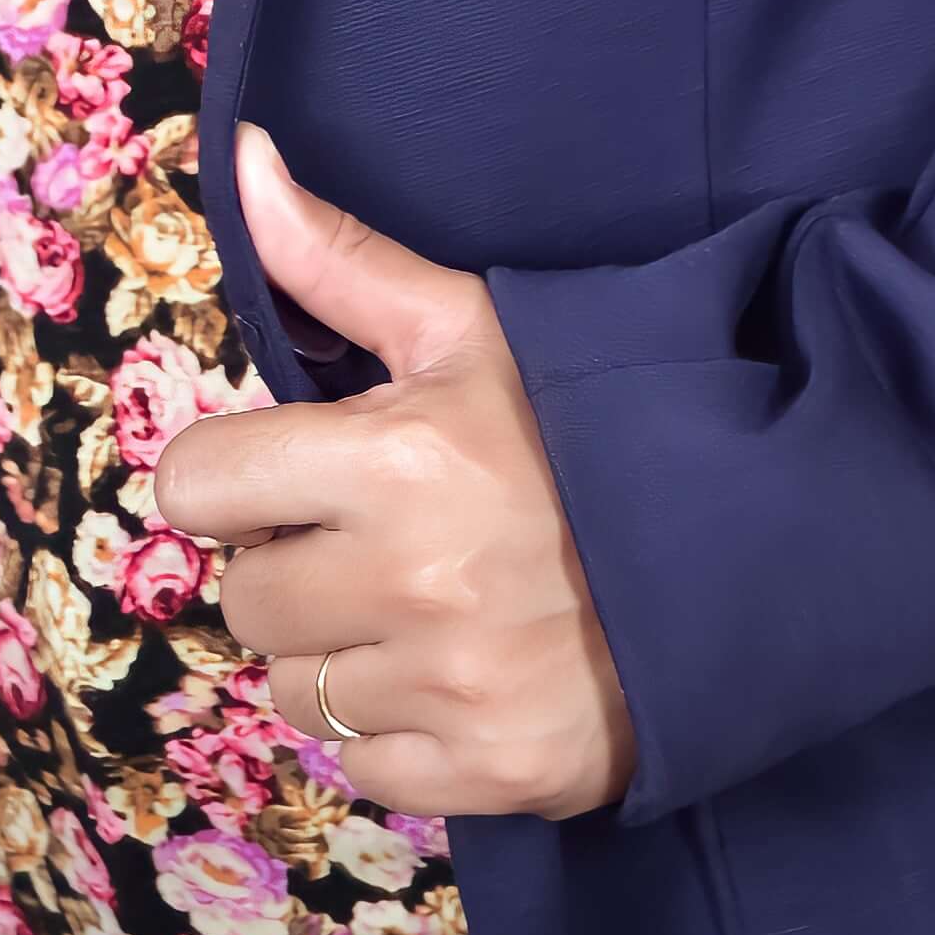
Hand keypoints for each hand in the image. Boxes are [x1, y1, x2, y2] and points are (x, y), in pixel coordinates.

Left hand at [151, 123, 635, 820]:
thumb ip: (339, 261)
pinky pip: (364, 768)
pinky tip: (452, 676)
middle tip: (372, 539)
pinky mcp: (488, 775)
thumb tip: (242, 159)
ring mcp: (448, 688)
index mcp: (392, 458)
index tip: (290, 475)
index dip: (235, 477)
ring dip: (337, 654)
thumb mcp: (468, 325)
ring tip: (418, 607)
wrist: (735, 544)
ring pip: (295, 691)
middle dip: (291, 566)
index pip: (199, 484)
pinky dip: (394, 732)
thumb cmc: (584, 423)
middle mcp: (407, 581)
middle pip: (243, 599)